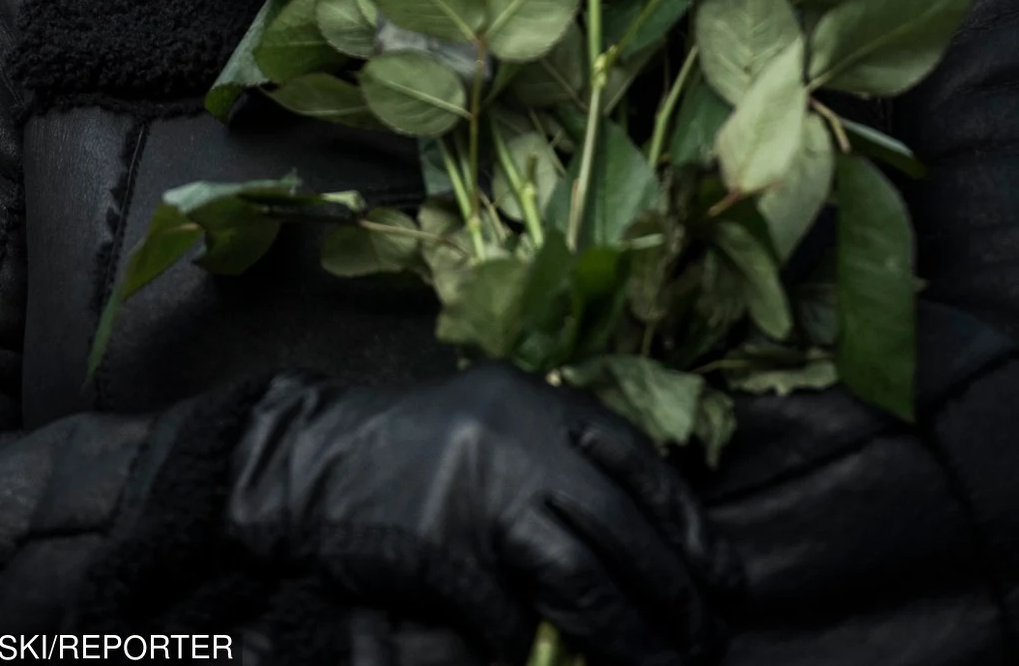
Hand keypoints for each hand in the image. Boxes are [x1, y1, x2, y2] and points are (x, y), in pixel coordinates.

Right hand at [225, 362, 737, 664]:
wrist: (318, 460)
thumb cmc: (422, 450)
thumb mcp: (502, 423)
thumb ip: (568, 463)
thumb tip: (665, 543)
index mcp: (536, 402)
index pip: (636, 461)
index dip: (688, 524)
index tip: (725, 576)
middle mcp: (513, 438)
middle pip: (618, 526)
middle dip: (672, 592)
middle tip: (705, 641)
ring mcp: (474, 492)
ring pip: (577, 574)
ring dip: (626, 632)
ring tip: (660, 665)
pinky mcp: (438, 547)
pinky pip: (503, 613)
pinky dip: (526, 644)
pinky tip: (539, 658)